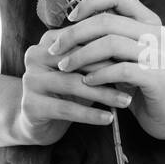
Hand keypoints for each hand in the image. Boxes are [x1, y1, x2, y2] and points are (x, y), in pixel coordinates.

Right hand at [12, 27, 134, 146]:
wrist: (39, 123)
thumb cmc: (68, 92)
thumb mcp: (82, 70)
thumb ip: (97, 56)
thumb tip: (131, 46)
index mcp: (48, 41)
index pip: (81, 40)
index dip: (108, 49)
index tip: (133, 58)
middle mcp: (34, 55)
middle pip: (77, 60)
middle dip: (108, 70)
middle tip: (134, 79)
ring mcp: (30, 80)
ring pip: (73, 84)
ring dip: (102, 93)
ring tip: (125, 101)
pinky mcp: (31, 105)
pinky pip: (66, 108)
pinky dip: (90, 114)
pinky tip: (108, 118)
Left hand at [46, 0, 164, 140]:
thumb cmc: (141, 82)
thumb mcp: (124, 54)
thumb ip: (106, 36)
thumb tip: (69, 23)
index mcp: (147, 20)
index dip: (91, 1)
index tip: (70, 18)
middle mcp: (156, 31)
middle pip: (107, 20)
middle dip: (74, 34)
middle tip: (55, 49)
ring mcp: (158, 53)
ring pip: (110, 43)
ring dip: (81, 55)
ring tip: (65, 66)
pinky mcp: (156, 77)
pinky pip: (120, 69)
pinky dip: (98, 75)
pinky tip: (86, 82)